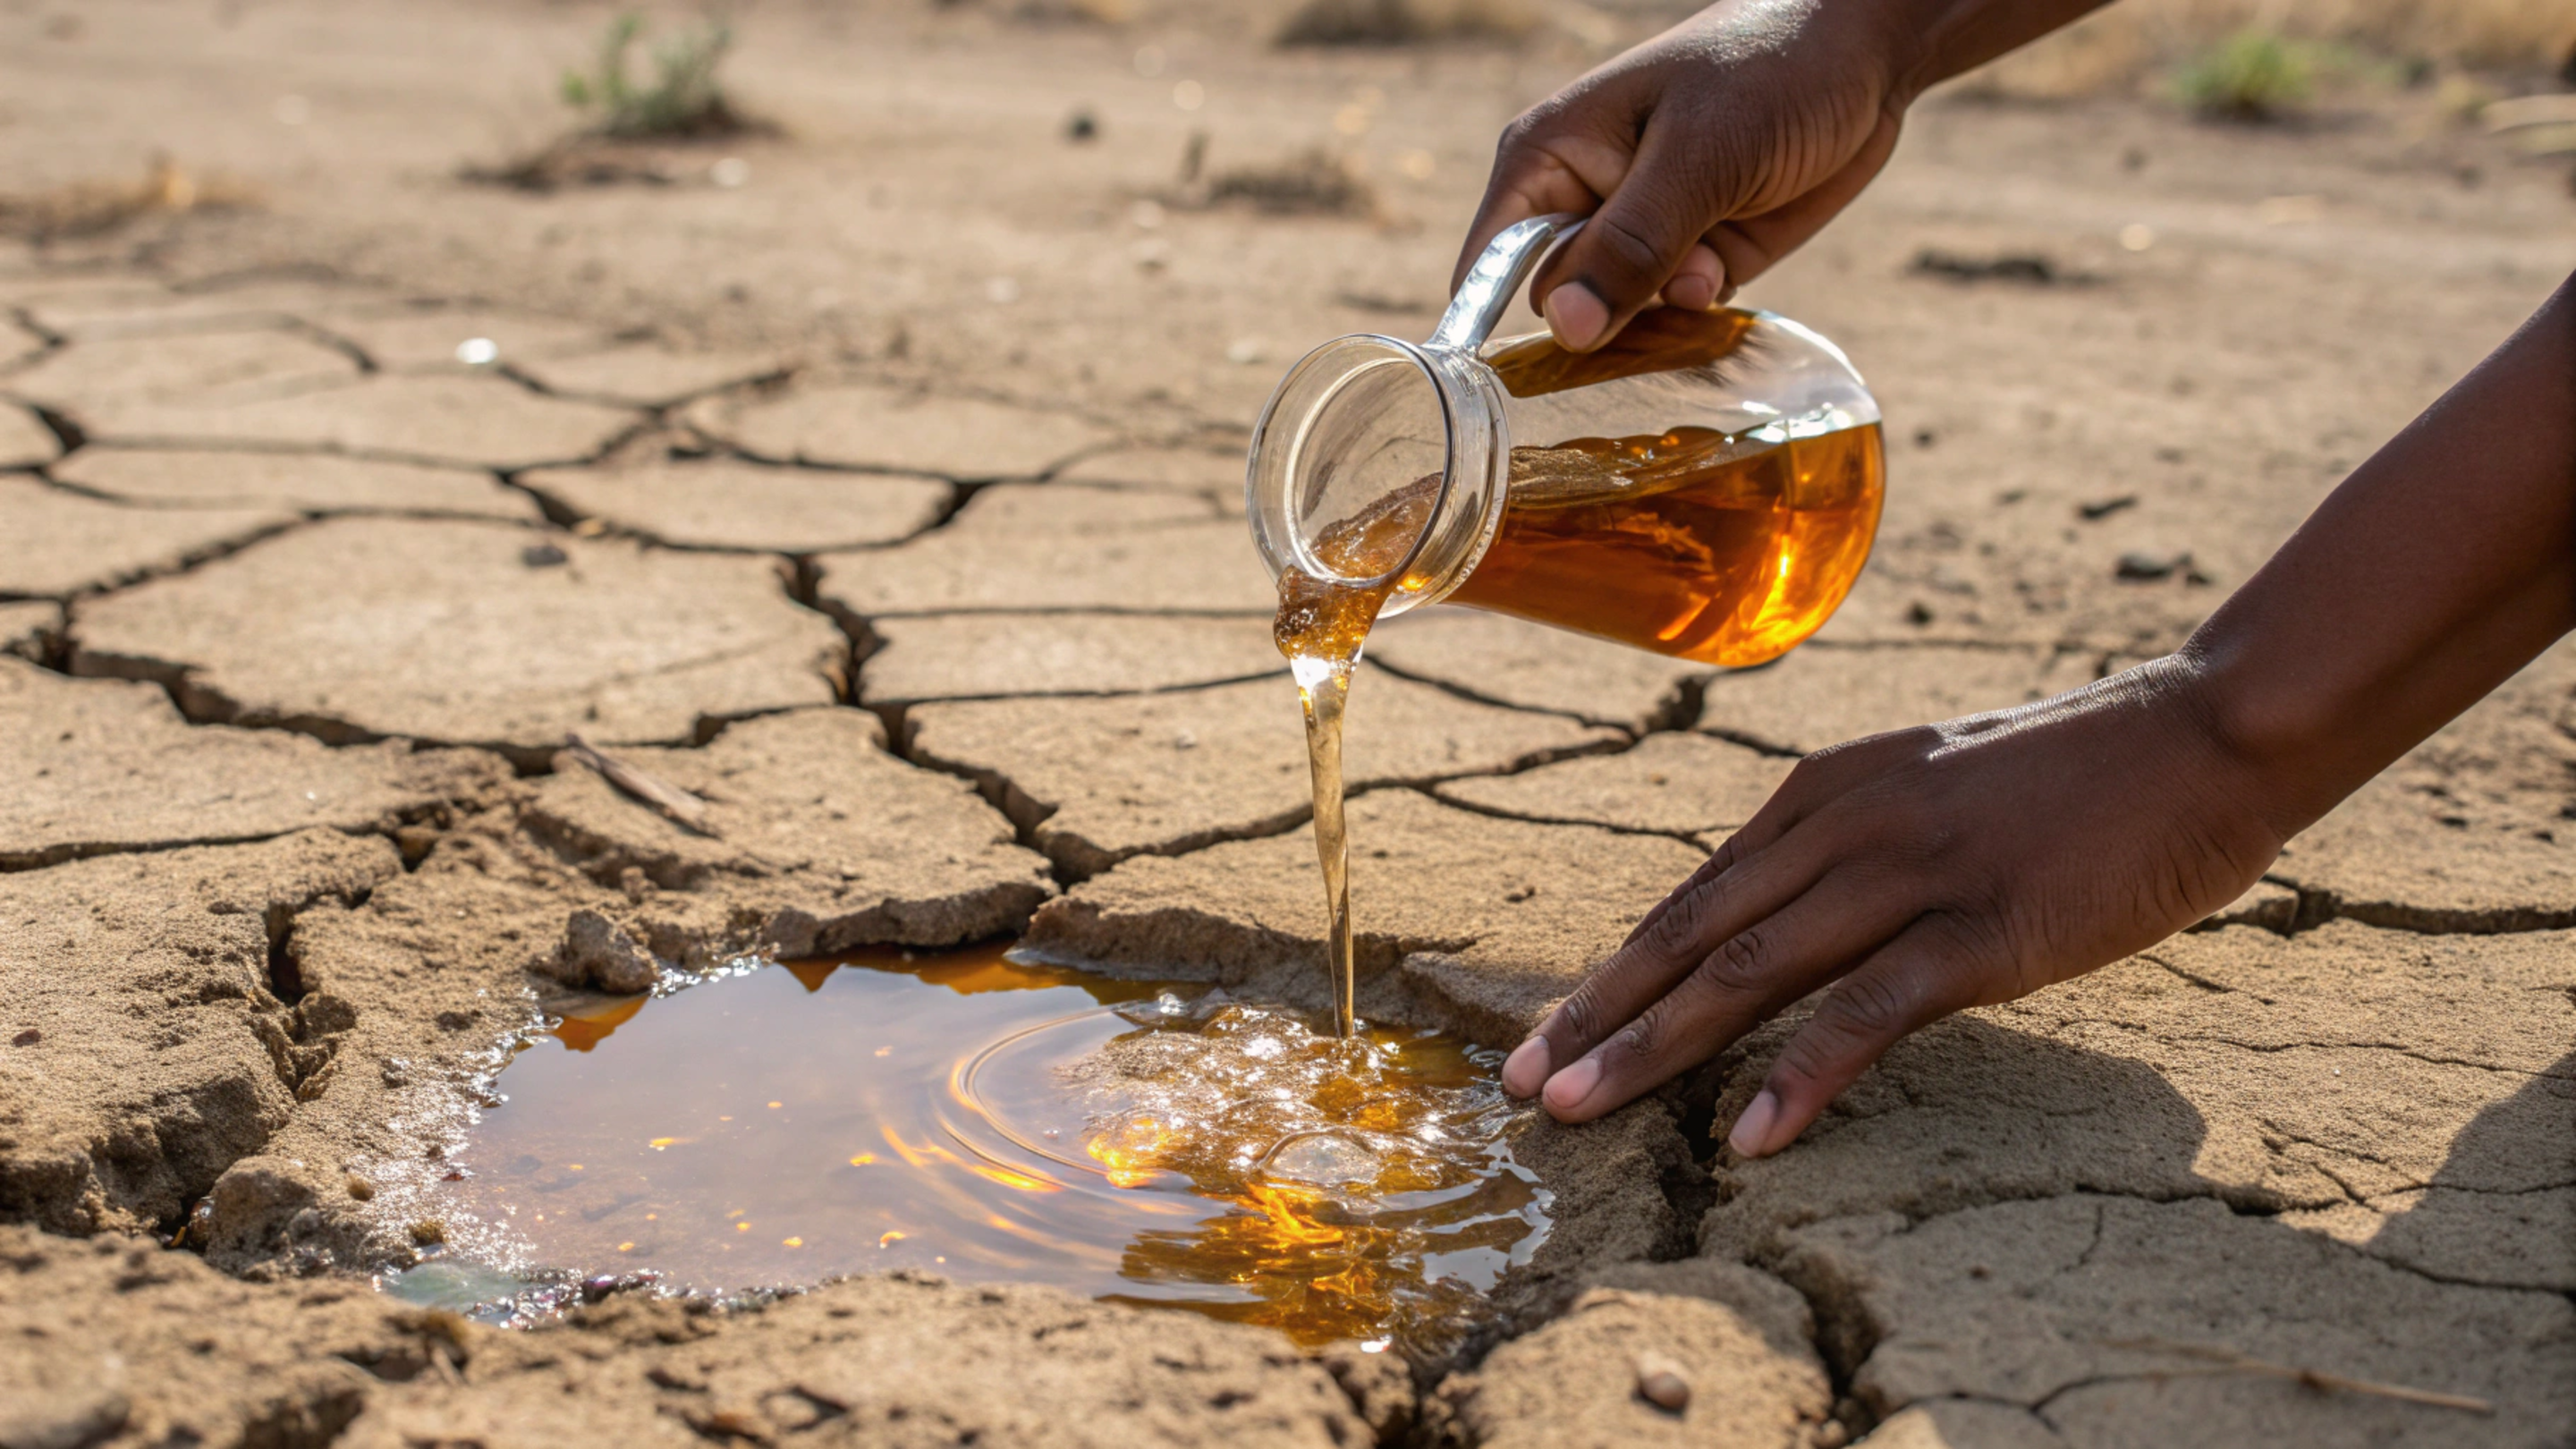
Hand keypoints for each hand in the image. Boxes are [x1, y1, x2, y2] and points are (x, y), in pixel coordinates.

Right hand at [1454, 0, 1912, 351]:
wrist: (1865, 55)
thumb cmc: (1769, 70)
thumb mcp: (1697, 156)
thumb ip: (1629, 246)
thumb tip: (1563, 329)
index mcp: (1547, 159)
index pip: (1489, 267)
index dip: (1495, 325)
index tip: (1540, 369)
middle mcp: (1580, 201)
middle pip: (1557, 305)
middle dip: (1605, 316)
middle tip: (1664, 282)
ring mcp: (1637, 233)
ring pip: (1618, 320)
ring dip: (1663, 311)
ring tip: (1709, 258)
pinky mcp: (1692, 257)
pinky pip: (1671, 316)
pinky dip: (1700, 306)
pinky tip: (1728, 260)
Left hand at [1498, 657, 2288, 1154]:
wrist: (2201, 734)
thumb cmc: (2072, 778)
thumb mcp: (1927, 794)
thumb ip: (1848, 850)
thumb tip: (1778, 921)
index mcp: (1822, 795)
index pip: (1689, 897)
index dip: (1610, 973)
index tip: (1546, 1035)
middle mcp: (1842, 826)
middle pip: (1691, 935)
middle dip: (1597, 1016)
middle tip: (1522, 1087)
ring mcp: (1908, 874)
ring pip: (1749, 971)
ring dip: (1654, 1048)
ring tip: (1581, 1113)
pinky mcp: (1979, 928)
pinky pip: (1866, 1012)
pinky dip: (1799, 1077)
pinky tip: (1747, 1135)